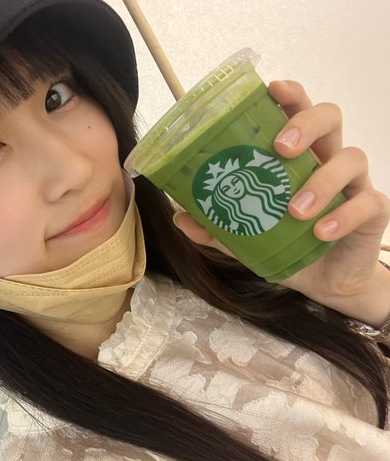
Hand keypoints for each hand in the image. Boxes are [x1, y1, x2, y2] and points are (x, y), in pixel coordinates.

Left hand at [173, 80, 389, 323]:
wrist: (325, 281)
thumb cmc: (286, 242)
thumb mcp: (244, 235)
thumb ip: (216, 225)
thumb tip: (180, 216)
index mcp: (296, 154)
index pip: (296, 110)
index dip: (289, 93)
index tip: (272, 88)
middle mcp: (326, 158)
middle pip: (329, 117)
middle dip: (306, 123)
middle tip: (281, 148)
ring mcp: (353, 182)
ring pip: (351, 157)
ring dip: (321, 181)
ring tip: (294, 210)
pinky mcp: (372, 210)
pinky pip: (366, 203)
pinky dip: (343, 216)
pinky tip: (320, 231)